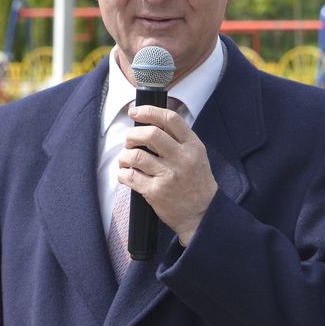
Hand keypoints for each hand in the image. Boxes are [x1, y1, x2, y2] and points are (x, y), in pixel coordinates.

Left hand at [118, 104, 218, 244]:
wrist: (202, 214)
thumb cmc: (197, 183)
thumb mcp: (197, 156)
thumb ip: (179, 139)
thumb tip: (151, 121)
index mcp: (193, 146)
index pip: (170, 119)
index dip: (148, 111)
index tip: (135, 111)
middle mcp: (182, 159)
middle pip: (150, 134)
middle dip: (132, 135)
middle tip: (129, 141)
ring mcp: (169, 176)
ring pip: (135, 156)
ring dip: (124, 156)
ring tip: (126, 160)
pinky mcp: (156, 192)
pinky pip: (130, 176)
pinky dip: (122, 173)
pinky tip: (125, 174)